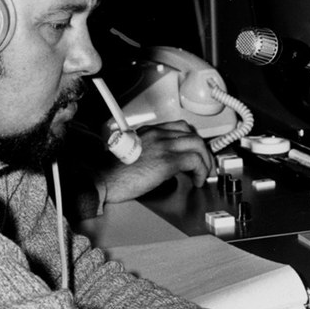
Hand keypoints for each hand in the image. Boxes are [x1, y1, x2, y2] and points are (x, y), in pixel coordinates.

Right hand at [95, 121, 215, 205]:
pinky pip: (194, 161)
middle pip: (192, 134)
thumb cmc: (114, 171)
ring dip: (205, 161)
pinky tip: (196, 180)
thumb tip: (167, 165)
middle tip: (204, 164)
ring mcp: (163, 146)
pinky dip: (201, 171)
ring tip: (203, 174)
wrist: (104, 178)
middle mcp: (158, 135)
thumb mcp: (134, 153)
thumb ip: (151, 152)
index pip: (180, 127)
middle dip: (203, 151)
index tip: (196, 152)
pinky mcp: (166, 161)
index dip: (193, 140)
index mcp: (150, 132)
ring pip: (197, 145)